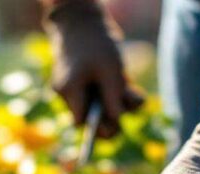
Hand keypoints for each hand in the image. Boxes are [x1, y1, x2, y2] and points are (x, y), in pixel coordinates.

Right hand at [43, 0, 143, 136]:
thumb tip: (115, 121)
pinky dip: (115, 92)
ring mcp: (75, 88)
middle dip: (113, 114)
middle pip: (91, 117)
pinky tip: (128, 85)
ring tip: (131, 91)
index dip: (98, 127)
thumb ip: (113, 97)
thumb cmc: (96, 43)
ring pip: (98, 106)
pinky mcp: (85, 82)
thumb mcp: (110, 70)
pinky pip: (101, 95)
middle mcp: (68, 93)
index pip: (81, 122)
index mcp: (69, 91)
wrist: (83, 19)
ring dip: (118, 101)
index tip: (116, 126)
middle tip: (130, 104)